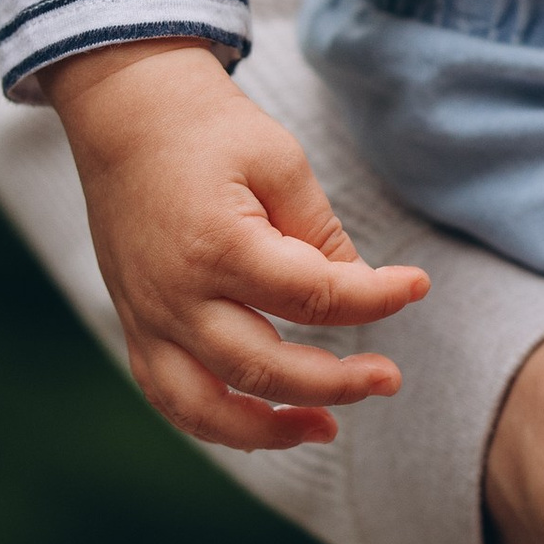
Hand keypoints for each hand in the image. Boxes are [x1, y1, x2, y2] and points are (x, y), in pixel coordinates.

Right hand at [46, 38, 429, 451]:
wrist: (127, 113)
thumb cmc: (211, 129)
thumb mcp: (280, 161)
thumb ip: (319, 234)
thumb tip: (358, 291)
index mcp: (219, 245)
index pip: (313, 296)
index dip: (375, 298)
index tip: (416, 286)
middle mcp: (175, 296)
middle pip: (263, 367)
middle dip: (336, 382)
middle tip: (389, 377)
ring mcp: (147, 318)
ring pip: (205, 408)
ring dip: (270, 430)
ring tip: (328, 427)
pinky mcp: (135, 325)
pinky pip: (170, 396)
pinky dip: (216, 423)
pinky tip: (265, 424)